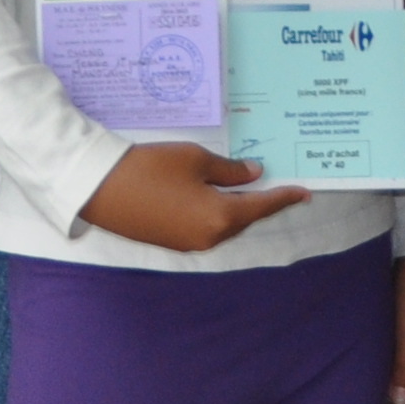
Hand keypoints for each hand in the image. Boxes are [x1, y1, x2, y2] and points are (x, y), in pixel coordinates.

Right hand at [78, 142, 308, 252]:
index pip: (261, 207)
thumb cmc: (151, 168)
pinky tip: (215, 196)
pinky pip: (205, 228)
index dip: (283, 197)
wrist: (100, 187)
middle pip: (243, 219)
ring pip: (224, 224)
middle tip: (277, 185)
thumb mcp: (194, 160)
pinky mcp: (170, 241)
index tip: (304, 192)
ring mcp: (188, 243)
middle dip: (260, 202)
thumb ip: (229, 170)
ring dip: (236, 208)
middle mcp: (208, 238)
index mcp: (220, 217)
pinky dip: (216, 213)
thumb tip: (253, 175)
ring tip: (247, 188)